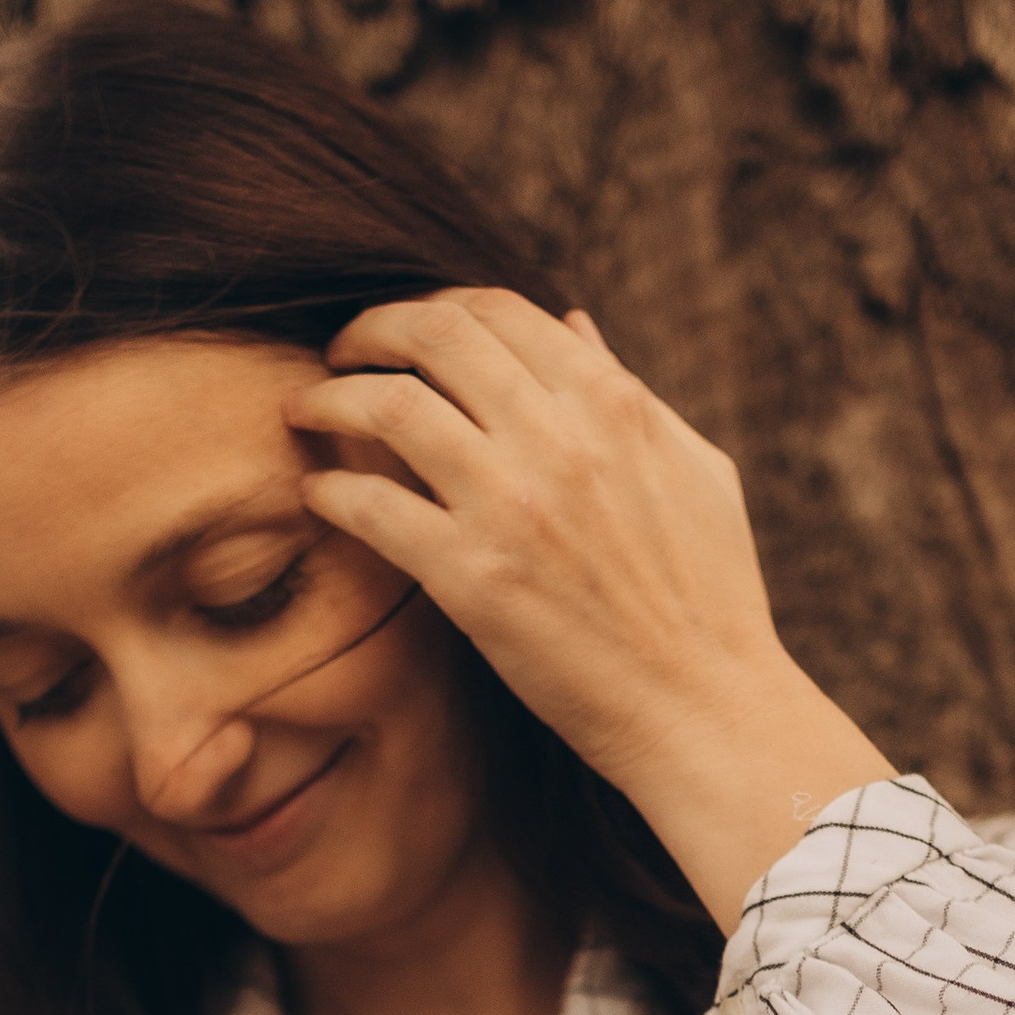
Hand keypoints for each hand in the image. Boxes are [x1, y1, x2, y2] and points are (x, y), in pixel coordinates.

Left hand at [286, 290, 889, 929]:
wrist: (703, 707)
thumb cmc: (709, 595)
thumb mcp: (692, 467)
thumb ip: (627, 390)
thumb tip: (574, 322)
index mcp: (613, 402)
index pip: (496, 311)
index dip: (431, 307)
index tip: (401, 333)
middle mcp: (559, 437)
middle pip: (433, 335)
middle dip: (369, 331)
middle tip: (337, 354)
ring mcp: (512, 506)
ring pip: (388, 407)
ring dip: (330, 398)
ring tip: (305, 411)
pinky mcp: (473, 580)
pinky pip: (373, 507)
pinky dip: (331, 491)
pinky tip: (317, 497)